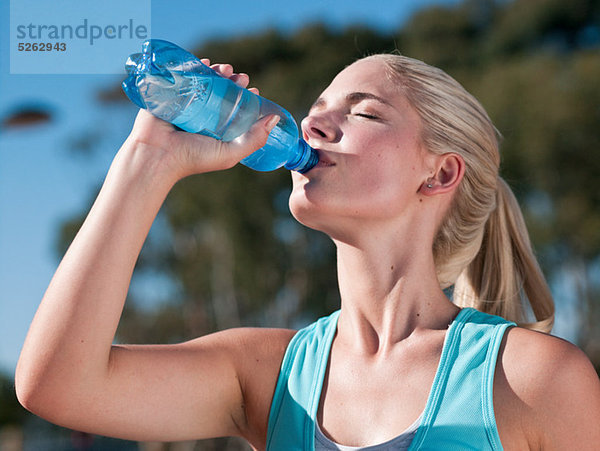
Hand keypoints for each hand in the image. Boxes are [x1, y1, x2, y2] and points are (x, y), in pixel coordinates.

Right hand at [124, 60, 278, 180]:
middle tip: (241, 77)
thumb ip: (254, 139)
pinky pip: (183, 76)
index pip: (236, 109)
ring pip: (205, 82)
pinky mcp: (170, 95)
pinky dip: (194, 67)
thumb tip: (275, 118)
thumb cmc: (194, 158)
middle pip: (222, 92)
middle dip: (233, 82)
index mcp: (217, 129)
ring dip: (217, 72)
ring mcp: (186, 104)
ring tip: (226, 68)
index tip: (254, 90)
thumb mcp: (230, 153)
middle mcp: (203, 116)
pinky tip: (205, 62)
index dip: (246, 98)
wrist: (157, 155)